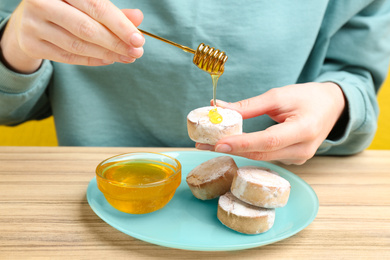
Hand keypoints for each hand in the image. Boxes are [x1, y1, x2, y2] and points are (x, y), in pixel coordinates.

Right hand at [0, 0, 143, 72]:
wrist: (29, 18)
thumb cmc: (66, 8)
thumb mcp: (87, 4)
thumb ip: (111, 12)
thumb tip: (138, 18)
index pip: (96, 6)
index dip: (119, 24)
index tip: (138, 39)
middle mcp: (41, 2)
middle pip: (86, 28)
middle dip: (116, 43)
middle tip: (136, 53)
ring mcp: (32, 24)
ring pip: (77, 45)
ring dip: (107, 54)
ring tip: (126, 57)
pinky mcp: (31, 44)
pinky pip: (68, 57)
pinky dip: (92, 60)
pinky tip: (109, 60)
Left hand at [196, 82, 345, 164]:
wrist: (332, 107)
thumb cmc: (308, 97)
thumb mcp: (279, 95)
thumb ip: (250, 105)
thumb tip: (219, 107)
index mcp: (304, 129)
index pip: (268, 141)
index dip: (242, 143)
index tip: (218, 143)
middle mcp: (302, 150)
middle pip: (261, 153)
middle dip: (230, 149)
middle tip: (202, 144)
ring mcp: (299, 159)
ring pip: (261, 157)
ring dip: (236, 150)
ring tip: (209, 143)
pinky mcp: (293, 160)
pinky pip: (266, 157)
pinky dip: (248, 151)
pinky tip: (231, 145)